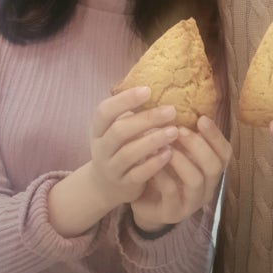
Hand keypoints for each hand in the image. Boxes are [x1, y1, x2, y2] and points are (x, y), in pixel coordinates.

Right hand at [88, 87, 178, 210]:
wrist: (105, 186)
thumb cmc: (118, 148)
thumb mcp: (117, 130)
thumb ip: (130, 113)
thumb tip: (160, 86)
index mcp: (97, 129)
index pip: (104, 111)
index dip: (125, 99)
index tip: (148, 90)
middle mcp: (101, 148)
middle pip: (119, 131)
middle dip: (146, 119)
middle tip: (171, 110)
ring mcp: (110, 168)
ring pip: (128, 153)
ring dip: (153, 141)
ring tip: (174, 131)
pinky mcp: (123, 185)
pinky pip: (138, 174)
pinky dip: (154, 163)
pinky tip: (169, 153)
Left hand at [130, 116, 230, 232]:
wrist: (144, 203)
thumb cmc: (163, 171)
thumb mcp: (176, 152)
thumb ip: (182, 135)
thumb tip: (179, 103)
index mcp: (210, 170)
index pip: (225, 153)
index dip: (216, 135)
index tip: (202, 118)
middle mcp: (207, 187)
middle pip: (214, 166)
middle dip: (197, 145)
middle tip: (179, 130)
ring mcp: (191, 202)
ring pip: (195, 180)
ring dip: (180, 159)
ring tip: (164, 145)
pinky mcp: (173, 212)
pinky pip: (172, 192)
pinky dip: (163, 175)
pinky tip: (151, 163)